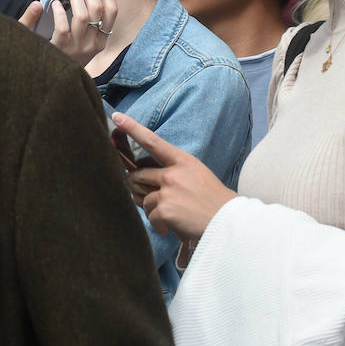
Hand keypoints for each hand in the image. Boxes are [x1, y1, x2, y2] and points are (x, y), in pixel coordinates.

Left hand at [18, 0, 116, 66]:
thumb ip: (87, 22)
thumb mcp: (81, 42)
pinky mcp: (60, 51)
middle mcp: (93, 46)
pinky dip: (60, 12)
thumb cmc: (64, 56)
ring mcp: (77, 49)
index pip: (112, 12)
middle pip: (97, 9)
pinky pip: (63, 27)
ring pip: (82, 15)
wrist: (47, 80)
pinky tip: (55, 4)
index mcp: (101, 42)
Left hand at [110, 112, 235, 240]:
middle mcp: (173, 173)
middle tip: (145, 194)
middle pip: (139, 175)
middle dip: (136, 186)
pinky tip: (169, 228)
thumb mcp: (197, 175)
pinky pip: (151, 216)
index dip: (132, 128)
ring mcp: (168, 191)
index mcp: (183, 160)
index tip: (117, 117)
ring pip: (144, 199)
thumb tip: (149, 180)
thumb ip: (174, 173)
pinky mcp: (164, 210)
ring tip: (170, 215)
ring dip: (152, 209)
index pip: (152, 141)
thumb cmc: (213, 200)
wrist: (227, 221)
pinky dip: (158, 225)